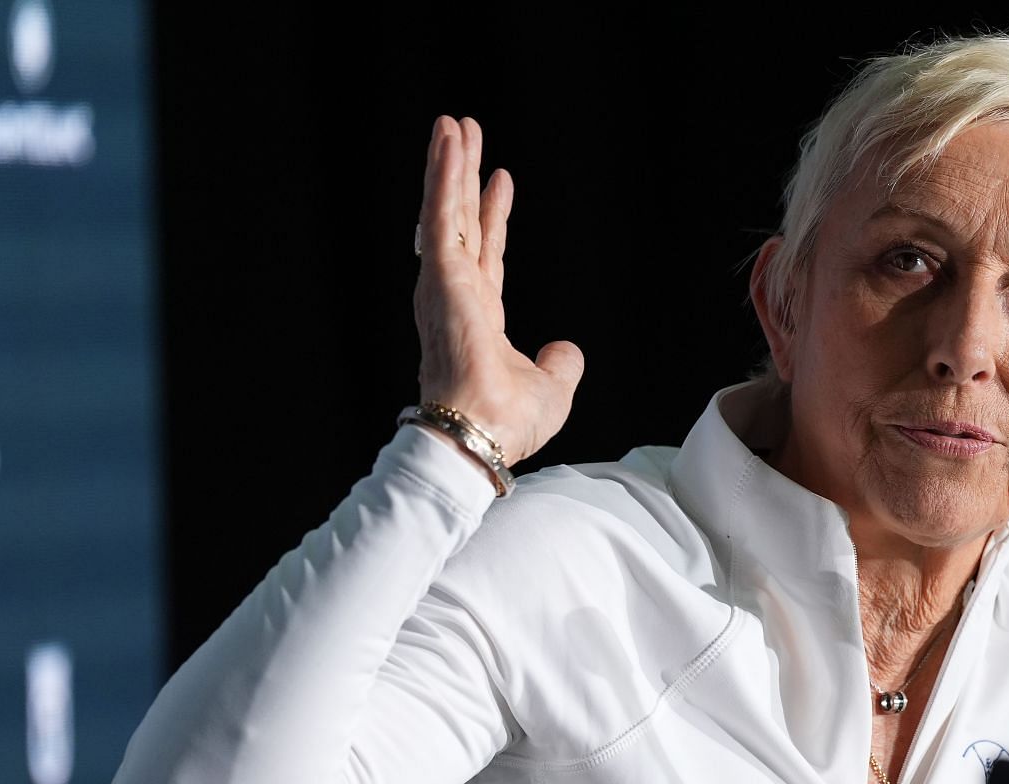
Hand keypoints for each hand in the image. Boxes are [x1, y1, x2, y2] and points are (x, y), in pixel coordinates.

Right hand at [413, 115, 583, 465]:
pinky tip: (448, 146)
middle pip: (461, 221)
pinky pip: (441, 217)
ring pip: (446, 211)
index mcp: (479, 316)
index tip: (499, 181)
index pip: (487, 253)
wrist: (480, 435)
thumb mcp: (552, 389)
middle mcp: (457, 294)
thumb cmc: (506, 422)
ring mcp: (445, 284)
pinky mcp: (441, 277)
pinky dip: (444, 179)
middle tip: (463, 132)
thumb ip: (560, 365)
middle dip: (462, 176)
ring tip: (452, 124)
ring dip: (448, 165)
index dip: (492, 216)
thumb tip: (568, 349)